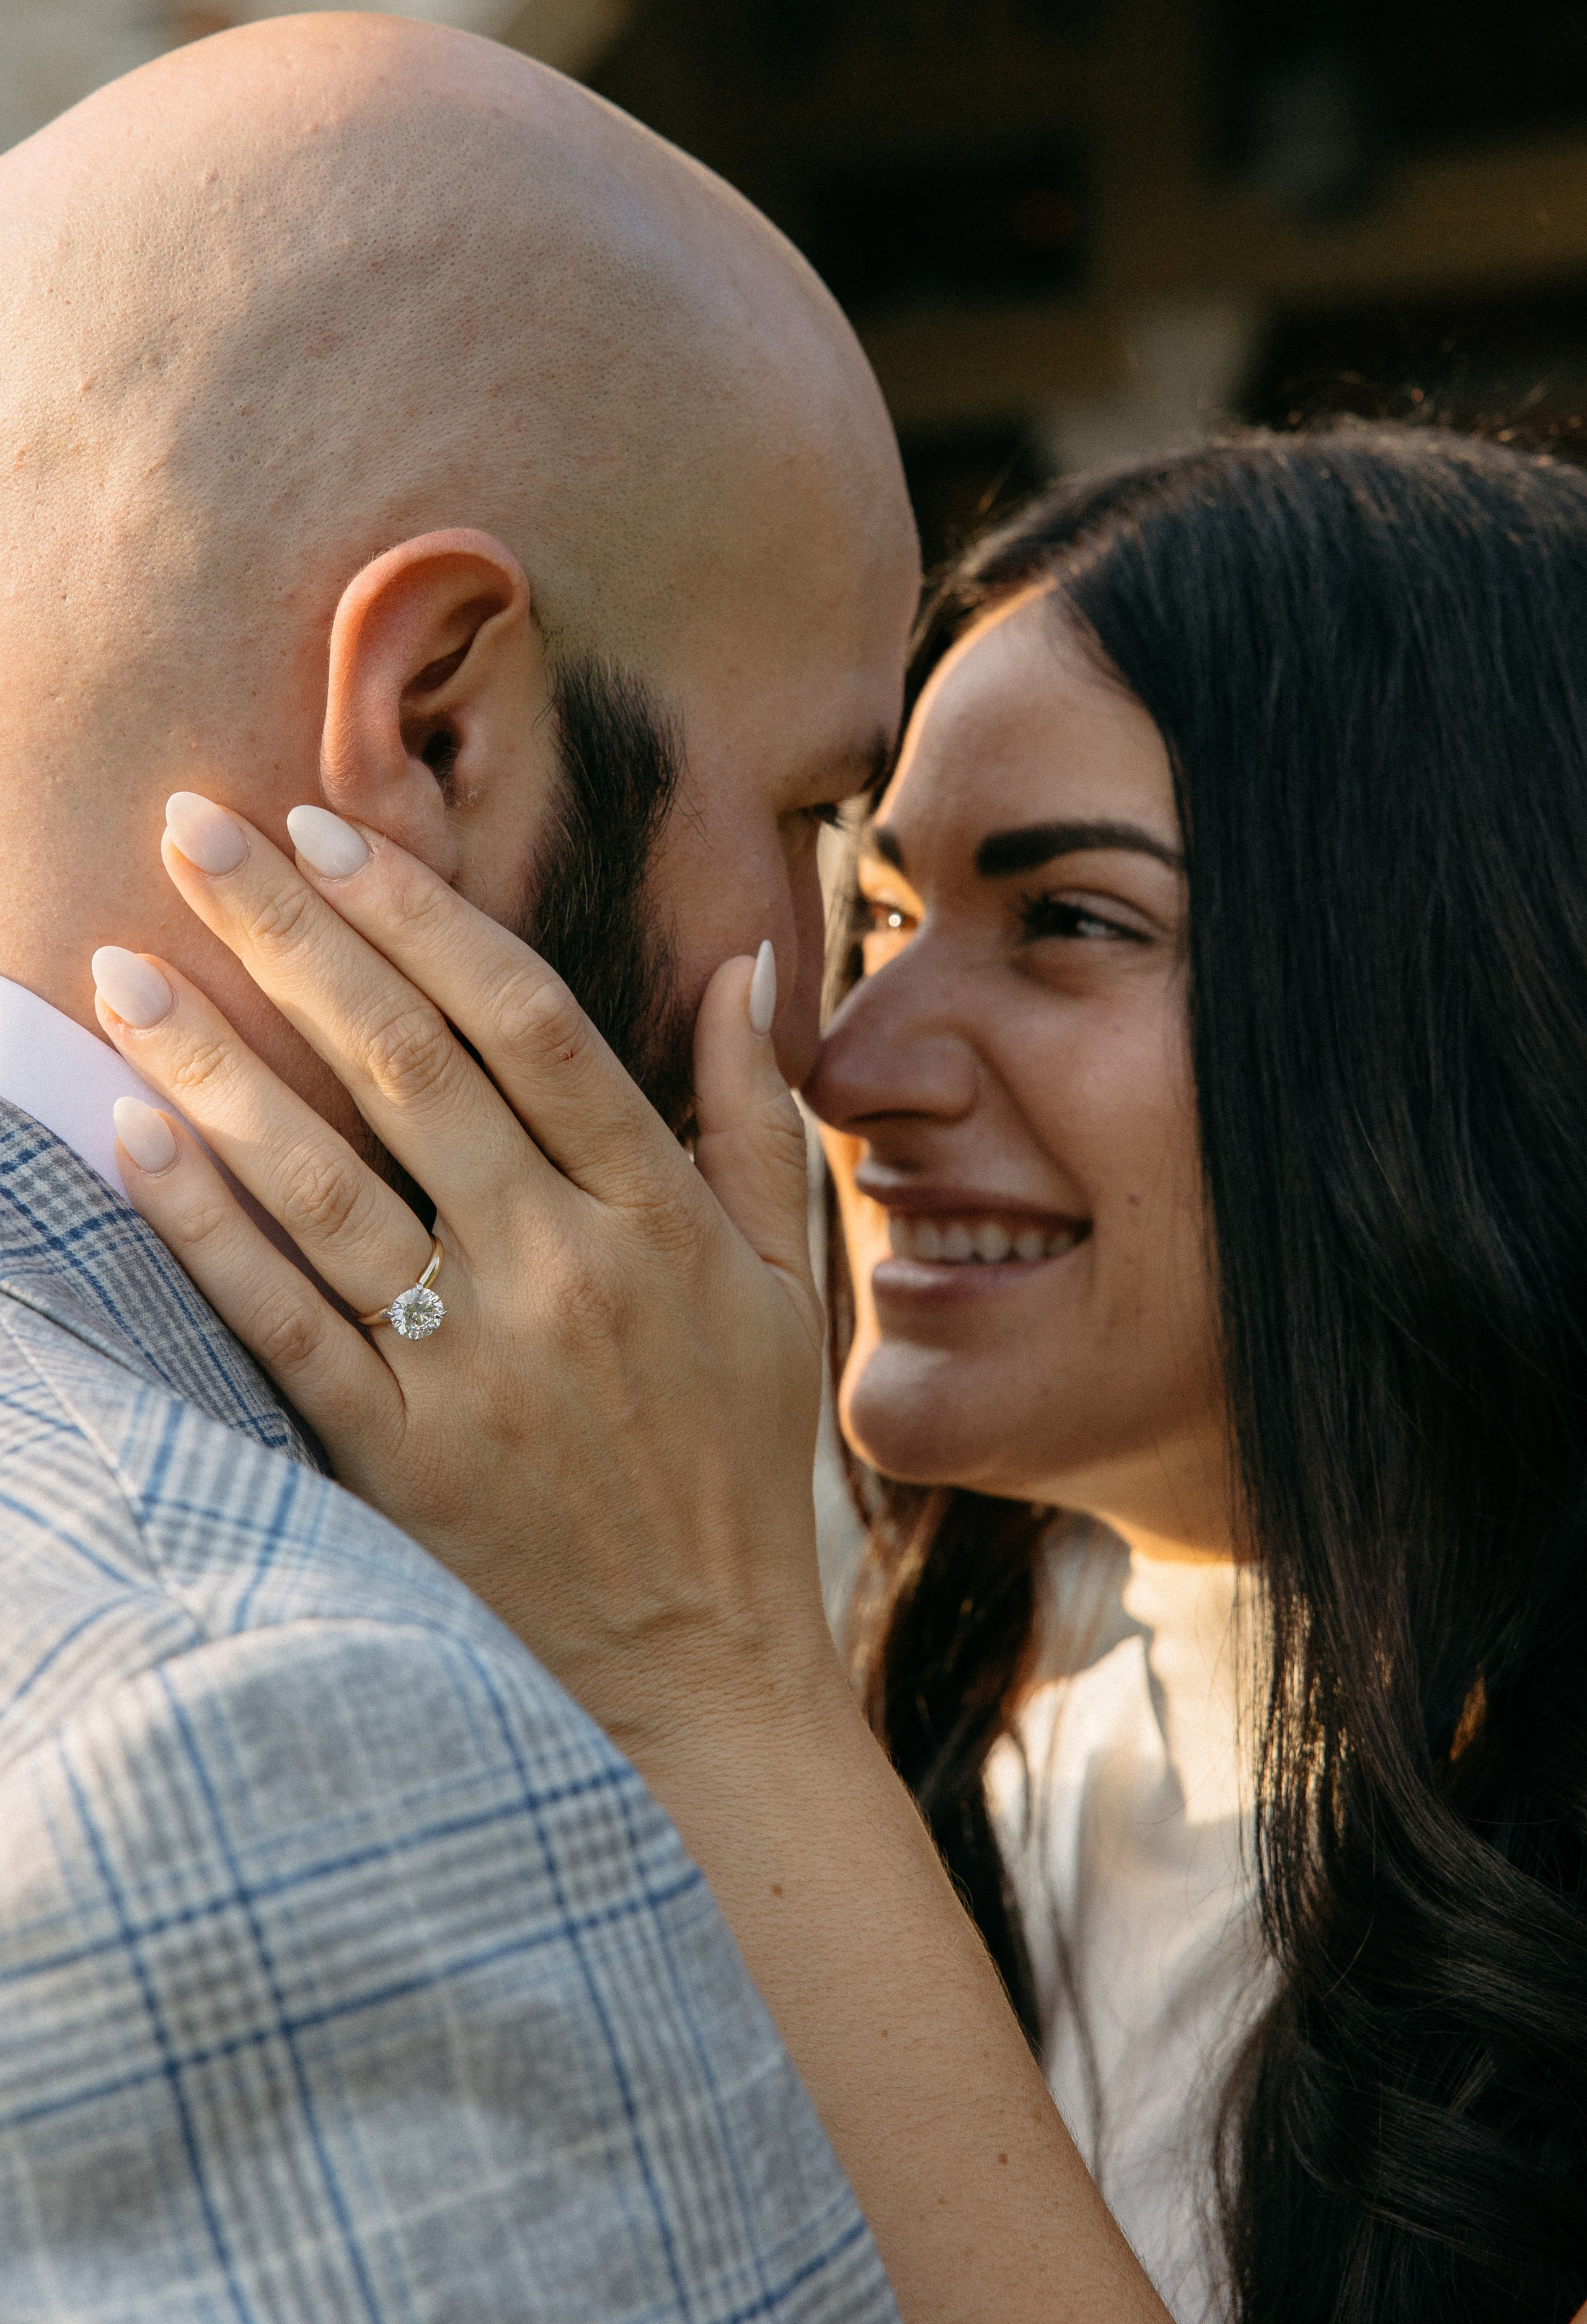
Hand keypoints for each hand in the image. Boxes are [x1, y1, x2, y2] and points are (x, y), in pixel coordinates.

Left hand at [92, 794, 833, 1743]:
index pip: (531, 1025)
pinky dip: (204, 1230)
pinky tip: (130, 1135)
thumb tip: (741, 966)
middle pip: (411, 1072)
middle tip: (194, 831)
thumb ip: (751, 1119)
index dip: (423, 918)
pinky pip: (283, 1327)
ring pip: (325, 1188)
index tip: (332, 831)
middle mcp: (563, 1276)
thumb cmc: (736, 1460)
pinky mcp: (399, 1466)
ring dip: (214, 1066)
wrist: (701, 1674)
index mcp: (658, 1217)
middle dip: (294, 938)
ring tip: (119, 966)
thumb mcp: (779, 1284)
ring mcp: (475, 1374)